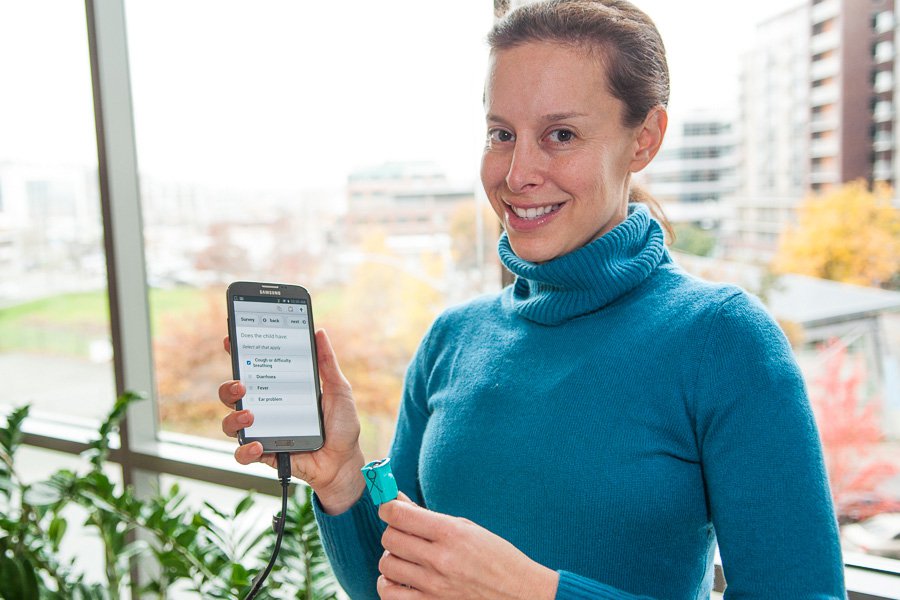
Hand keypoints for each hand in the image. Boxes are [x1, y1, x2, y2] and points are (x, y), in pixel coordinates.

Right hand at [219, 328, 365, 513]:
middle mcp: (266, 409)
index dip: (238, 354)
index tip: (232, 340)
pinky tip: (258, 445)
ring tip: (250, 416)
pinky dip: (245, 450)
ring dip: (233, 418)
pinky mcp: (265, 454)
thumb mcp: (338, 390)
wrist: (345, 461)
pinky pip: (243, 453)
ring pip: (230, 424)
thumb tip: (319, 333)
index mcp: (280, 390)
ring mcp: (263, 432)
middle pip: (232, 396)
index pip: (253, 369)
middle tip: (241, 386)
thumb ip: (327, 363)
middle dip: (228, 388)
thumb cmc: (342, 426)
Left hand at [377, 495, 558, 598]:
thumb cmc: (497, 558)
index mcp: (451, 534)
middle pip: (389, 538)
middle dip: (393, 531)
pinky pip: (389, 595)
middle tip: (405, 533)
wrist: (520, 595)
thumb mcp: (468, 529)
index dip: (387, 507)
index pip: (399, 515)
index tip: (389, 507)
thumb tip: (398, 503)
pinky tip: (402, 579)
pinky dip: (389, 585)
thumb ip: (432, 518)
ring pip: (386, 565)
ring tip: (406, 557)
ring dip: (392, 558)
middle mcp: (440, 560)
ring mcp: (434, 587)